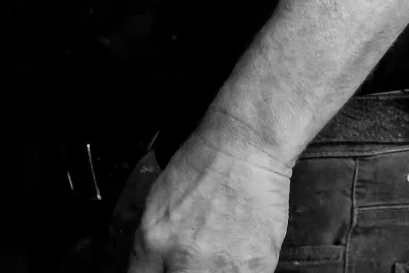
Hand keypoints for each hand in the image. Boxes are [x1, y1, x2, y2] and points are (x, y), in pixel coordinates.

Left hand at [120, 116, 291, 272]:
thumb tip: (157, 264)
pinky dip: (238, 271)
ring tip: (217, 253)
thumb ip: (155, 239)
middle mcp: (185, 260)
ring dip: (211, 271)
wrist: (244, 148)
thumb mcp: (159, 198)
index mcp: (154, 239)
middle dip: (181, 271)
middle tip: (190, 261)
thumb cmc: (204, 162)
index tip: (161, 269)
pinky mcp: (254, 269)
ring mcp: (221, 269)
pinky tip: (237, 254)